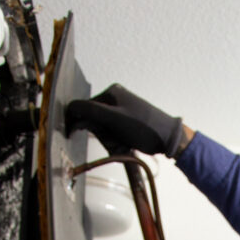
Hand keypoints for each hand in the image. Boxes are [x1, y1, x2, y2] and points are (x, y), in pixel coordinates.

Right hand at [66, 83, 185, 157]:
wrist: (169, 138)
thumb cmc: (144, 127)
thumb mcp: (114, 119)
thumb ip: (91, 112)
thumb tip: (71, 108)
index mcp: (110, 93)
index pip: (82, 106)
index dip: (75, 120)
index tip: (70, 135)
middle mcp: (114, 98)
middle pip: (93, 119)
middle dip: (101, 134)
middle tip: (115, 142)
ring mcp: (121, 110)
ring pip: (103, 129)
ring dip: (110, 141)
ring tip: (124, 145)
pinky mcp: (126, 121)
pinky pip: (113, 133)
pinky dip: (116, 143)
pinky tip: (127, 146)